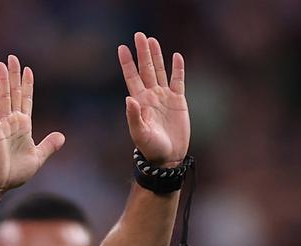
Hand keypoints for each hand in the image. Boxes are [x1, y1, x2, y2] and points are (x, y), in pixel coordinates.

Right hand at [0, 54, 65, 194]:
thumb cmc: (15, 173)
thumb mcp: (38, 157)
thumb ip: (48, 146)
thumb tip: (61, 136)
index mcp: (23, 126)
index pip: (26, 100)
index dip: (27, 85)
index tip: (28, 69)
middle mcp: (12, 122)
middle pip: (14, 93)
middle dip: (14, 75)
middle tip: (12, 57)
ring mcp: (1, 125)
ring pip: (3, 98)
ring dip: (2, 81)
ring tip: (1, 64)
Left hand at [118, 32, 189, 165]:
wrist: (168, 157)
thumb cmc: (150, 148)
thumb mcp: (139, 133)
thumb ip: (133, 116)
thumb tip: (129, 98)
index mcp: (139, 101)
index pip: (131, 77)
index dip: (127, 63)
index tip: (121, 48)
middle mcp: (150, 96)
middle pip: (145, 69)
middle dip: (142, 52)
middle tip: (139, 35)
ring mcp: (164, 97)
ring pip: (160, 71)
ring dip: (156, 56)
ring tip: (152, 40)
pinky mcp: (178, 101)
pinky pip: (178, 81)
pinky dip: (177, 69)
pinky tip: (176, 56)